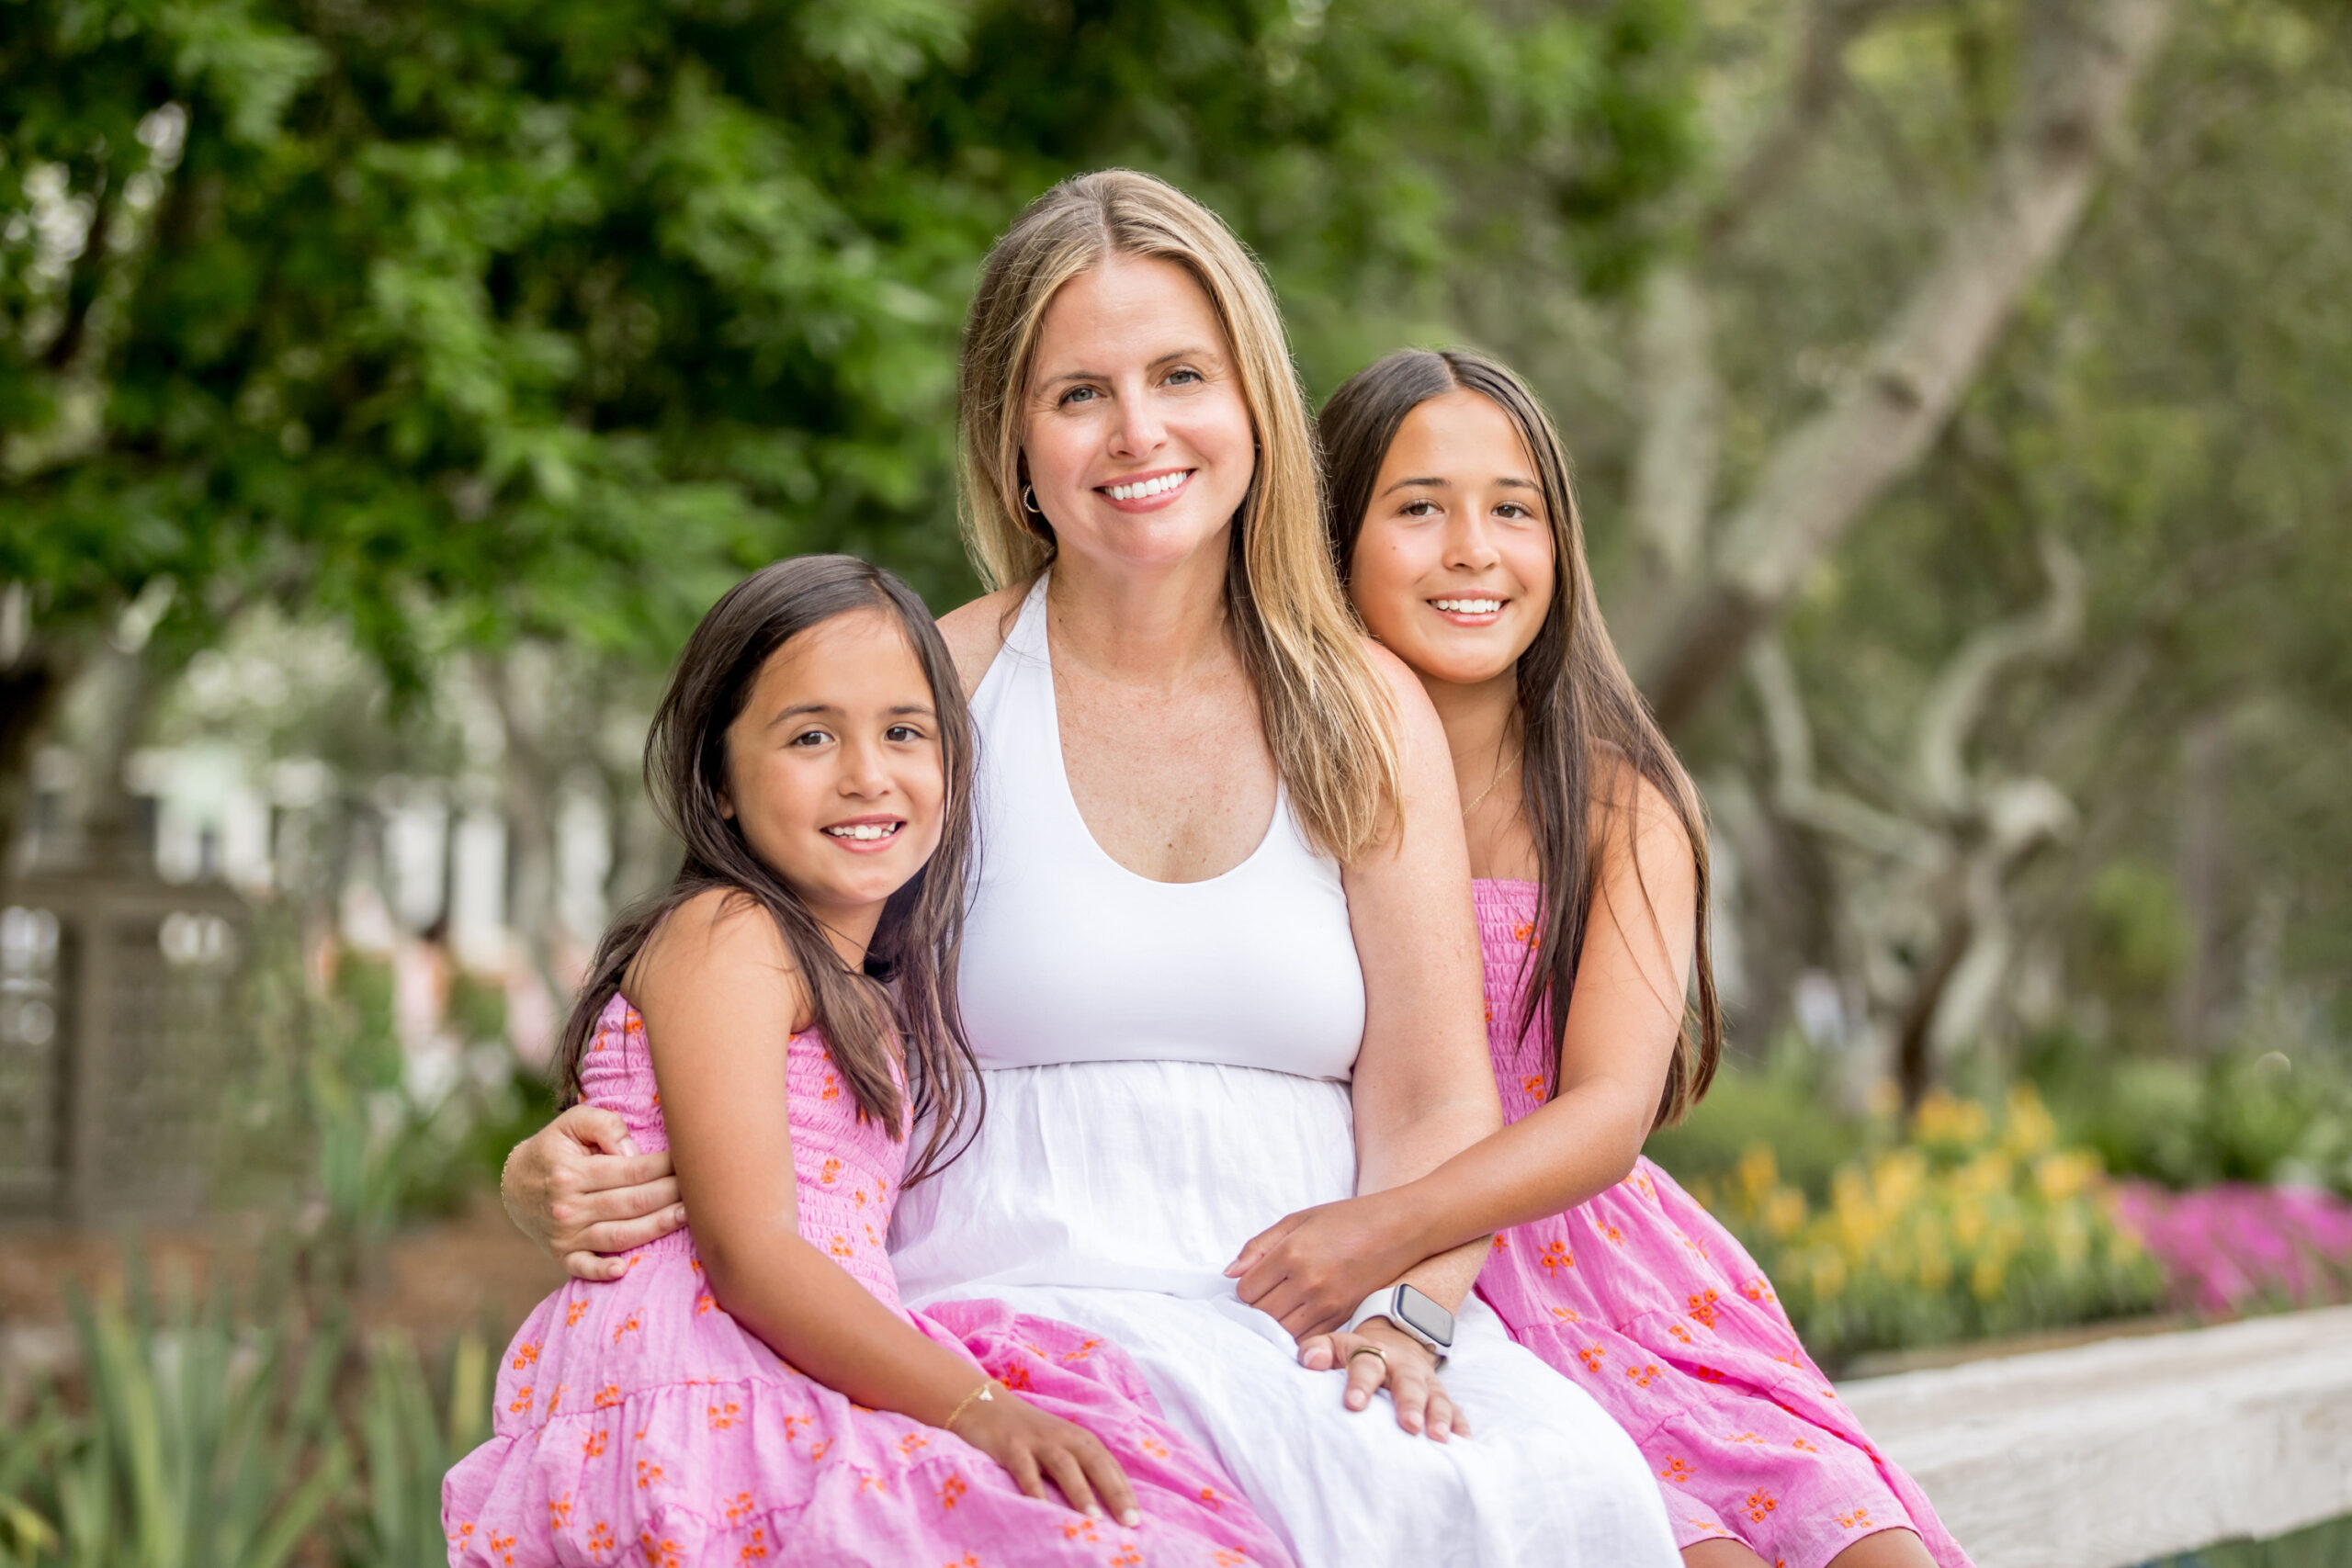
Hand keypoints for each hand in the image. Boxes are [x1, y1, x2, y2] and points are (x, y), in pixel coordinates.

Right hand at [501, 1105, 685, 1280]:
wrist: (513, 1183)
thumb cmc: (554, 1148)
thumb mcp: (572, 1123)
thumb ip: (604, 1125)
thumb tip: (632, 1151)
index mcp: (572, 1173)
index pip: (631, 1171)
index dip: (665, 1166)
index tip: (689, 1160)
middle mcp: (568, 1207)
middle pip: (632, 1203)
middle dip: (671, 1194)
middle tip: (703, 1187)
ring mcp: (566, 1235)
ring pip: (620, 1235)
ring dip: (656, 1228)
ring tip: (688, 1216)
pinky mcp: (563, 1255)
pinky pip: (584, 1268)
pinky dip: (602, 1272)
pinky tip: (625, 1269)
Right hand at [951, 1385, 1142, 1525]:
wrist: (985, 1405)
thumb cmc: (1028, 1433)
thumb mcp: (1059, 1445)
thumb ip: (1080, 1466)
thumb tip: (1106, 1502)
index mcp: (1079, 1438)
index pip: (1109, 1465)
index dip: (1125, 1491)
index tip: (1137, 1519)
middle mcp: (1063, 1436)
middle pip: (1095, 1462)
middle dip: (1114, 1492)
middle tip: (1129, 1521)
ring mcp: (1037, 1440)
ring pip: (1065, 1464)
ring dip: (1081, 1491)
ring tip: (1094, 1519)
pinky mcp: (1011, 1445)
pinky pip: (1025, 1469)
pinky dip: (1035, 1489)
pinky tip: (1042, 1509)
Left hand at [1226, 1192, 1418, 1338]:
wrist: (1400, 1229)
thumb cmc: (1347, 1219)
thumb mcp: (1297, 1220)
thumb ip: (1259, 1246)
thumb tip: (1229, 1273)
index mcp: (1292, 1253)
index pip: (1246, 1289)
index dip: (1245, 1287)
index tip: (1255, 1280)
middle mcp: (1308, 1282)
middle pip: (1260, 1315)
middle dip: (1256, 1309)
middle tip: (1265, 1296)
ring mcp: (1328, 1304)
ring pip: (1281, 1332)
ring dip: (1275, 1324)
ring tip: (1281, 1307)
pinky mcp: (1343, 1317)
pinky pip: (1307, 1339)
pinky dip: (1296, 1334)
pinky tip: (1299, 1317)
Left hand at [1298, 1319, 1465, 1441]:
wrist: (1394, 1342)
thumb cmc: (1356, 1355)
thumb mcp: (1336, 1346)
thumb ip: (1317, 1351)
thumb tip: (1309, 1362)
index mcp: (1373, 1353)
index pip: (1366, 1364)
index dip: (1360, 1383)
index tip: (1353, 1404)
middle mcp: (1403, 1367)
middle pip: (1408, 1382)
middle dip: (1410, 1403)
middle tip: (1410, 1426)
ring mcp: (1426, 1382)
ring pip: (1437, 1397)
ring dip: (1439, 1416)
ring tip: (1438, 1437)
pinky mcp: (1440, 1396)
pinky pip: (1456, 1410)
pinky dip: (1460, 1425)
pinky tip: (1462, 1443)